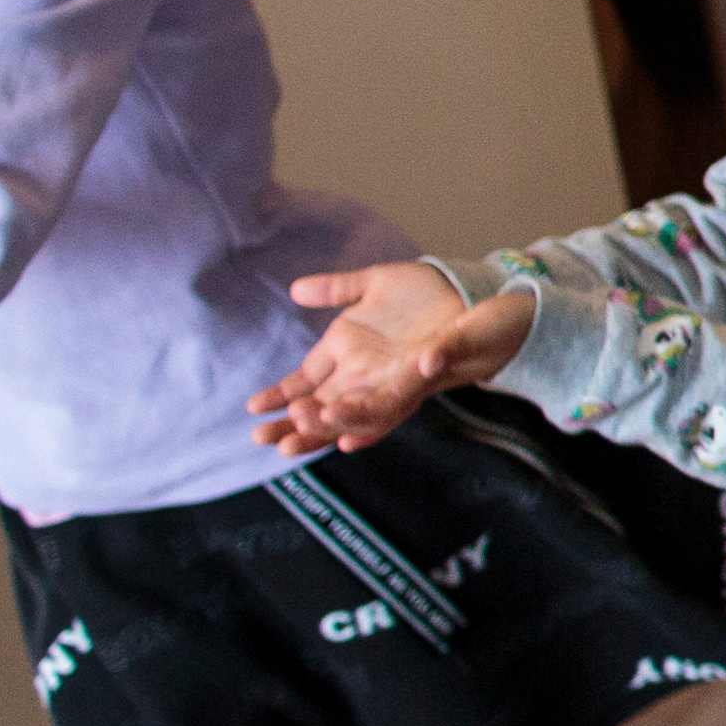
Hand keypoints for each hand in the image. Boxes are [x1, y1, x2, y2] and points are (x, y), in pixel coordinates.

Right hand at [253, 261, 528, 456]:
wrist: (473, 292)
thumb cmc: (424, 293)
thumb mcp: (374, 284)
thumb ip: (337, 289)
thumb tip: (296, 289)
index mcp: (349, 353)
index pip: (306, 383)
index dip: (282, 396)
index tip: (253, 409)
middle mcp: (369, 375)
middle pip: (327, 408)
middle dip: (300, 425)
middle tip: (268, 441)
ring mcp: (397, 379)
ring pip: (361, 411)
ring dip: (338, 420)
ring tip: (313, 426)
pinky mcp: (427, 373)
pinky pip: (404, 397)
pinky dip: (382, 414)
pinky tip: (358, 436)